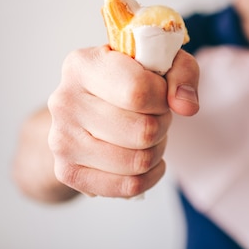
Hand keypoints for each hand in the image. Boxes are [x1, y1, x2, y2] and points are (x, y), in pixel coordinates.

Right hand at [46, 45, 198, 197]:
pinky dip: (150, 176)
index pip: (138, 91)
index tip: (160, 94)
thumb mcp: (161, 62)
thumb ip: (183, 73)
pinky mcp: (68, 172)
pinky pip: (128, 186)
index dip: (162, 97)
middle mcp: (65, 101)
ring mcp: (62, 140)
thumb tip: (186, 106)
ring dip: (157, 150)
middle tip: (156, 116)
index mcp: (83, 65)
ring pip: (138, 161)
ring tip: (150, 135)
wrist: (87, 107)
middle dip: (162, 125)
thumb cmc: (129, 79)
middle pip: (142, 131)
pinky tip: (149, 161)